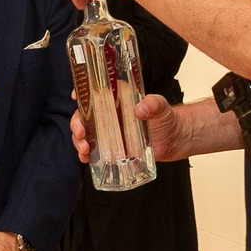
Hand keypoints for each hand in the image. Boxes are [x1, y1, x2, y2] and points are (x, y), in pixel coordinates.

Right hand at [72, 92, 195, 162]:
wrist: (175, 140)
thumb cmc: (168, 118)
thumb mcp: (161, 107)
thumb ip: (153, 104)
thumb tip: (140, 109)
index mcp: (117, 98)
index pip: (94, 91)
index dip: (81, 92)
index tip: (75, 95)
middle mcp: (109, 114)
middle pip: (84, 116)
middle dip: (76, 124)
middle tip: (81, 133)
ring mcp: (109, 132)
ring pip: (86, 134)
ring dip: (79, 141)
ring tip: (85, 149)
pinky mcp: (113, 148)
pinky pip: (95, 150)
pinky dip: (87, 155)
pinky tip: (86, 159)